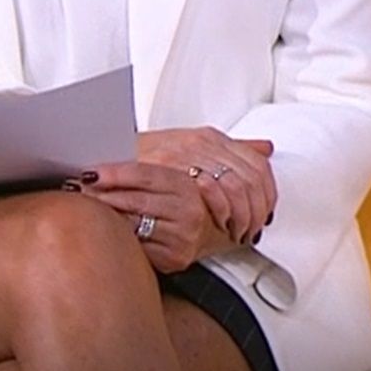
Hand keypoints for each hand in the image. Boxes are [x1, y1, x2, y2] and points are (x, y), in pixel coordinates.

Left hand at [68, 162, 239, 273]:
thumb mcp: (166, 177)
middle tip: (78, 189)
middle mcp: (188, 212)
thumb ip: (139, 165)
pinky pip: (136, 247)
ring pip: (132, 225)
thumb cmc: (177, 201)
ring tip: (87, 207)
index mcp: (185, 185)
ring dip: (105, 216)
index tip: (89, 173)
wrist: (205, 231)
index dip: (113, 173)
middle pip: (135, 200)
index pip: (143, 174)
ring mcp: (182, 238)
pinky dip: (117, 237)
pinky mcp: (173, 259)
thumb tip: (102, 159)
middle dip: (102, 194)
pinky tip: (106, 229)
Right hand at [136, 127, 276, 245]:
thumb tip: (264, 148)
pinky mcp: (171, 177)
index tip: (265, 211)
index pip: (255, 164)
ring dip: (240, 217)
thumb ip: (231, 148)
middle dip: (255, 210)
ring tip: (237, 232)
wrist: (103, 160)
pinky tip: (220, 228)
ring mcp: (184, 160)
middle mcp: (197, 145)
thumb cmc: (143, 158)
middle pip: (248, 180)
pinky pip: (209, 199)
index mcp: (207, 137)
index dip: (267, 193)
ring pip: (233, 191)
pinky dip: (220, 217)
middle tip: (252, 228)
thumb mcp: (192, 146)